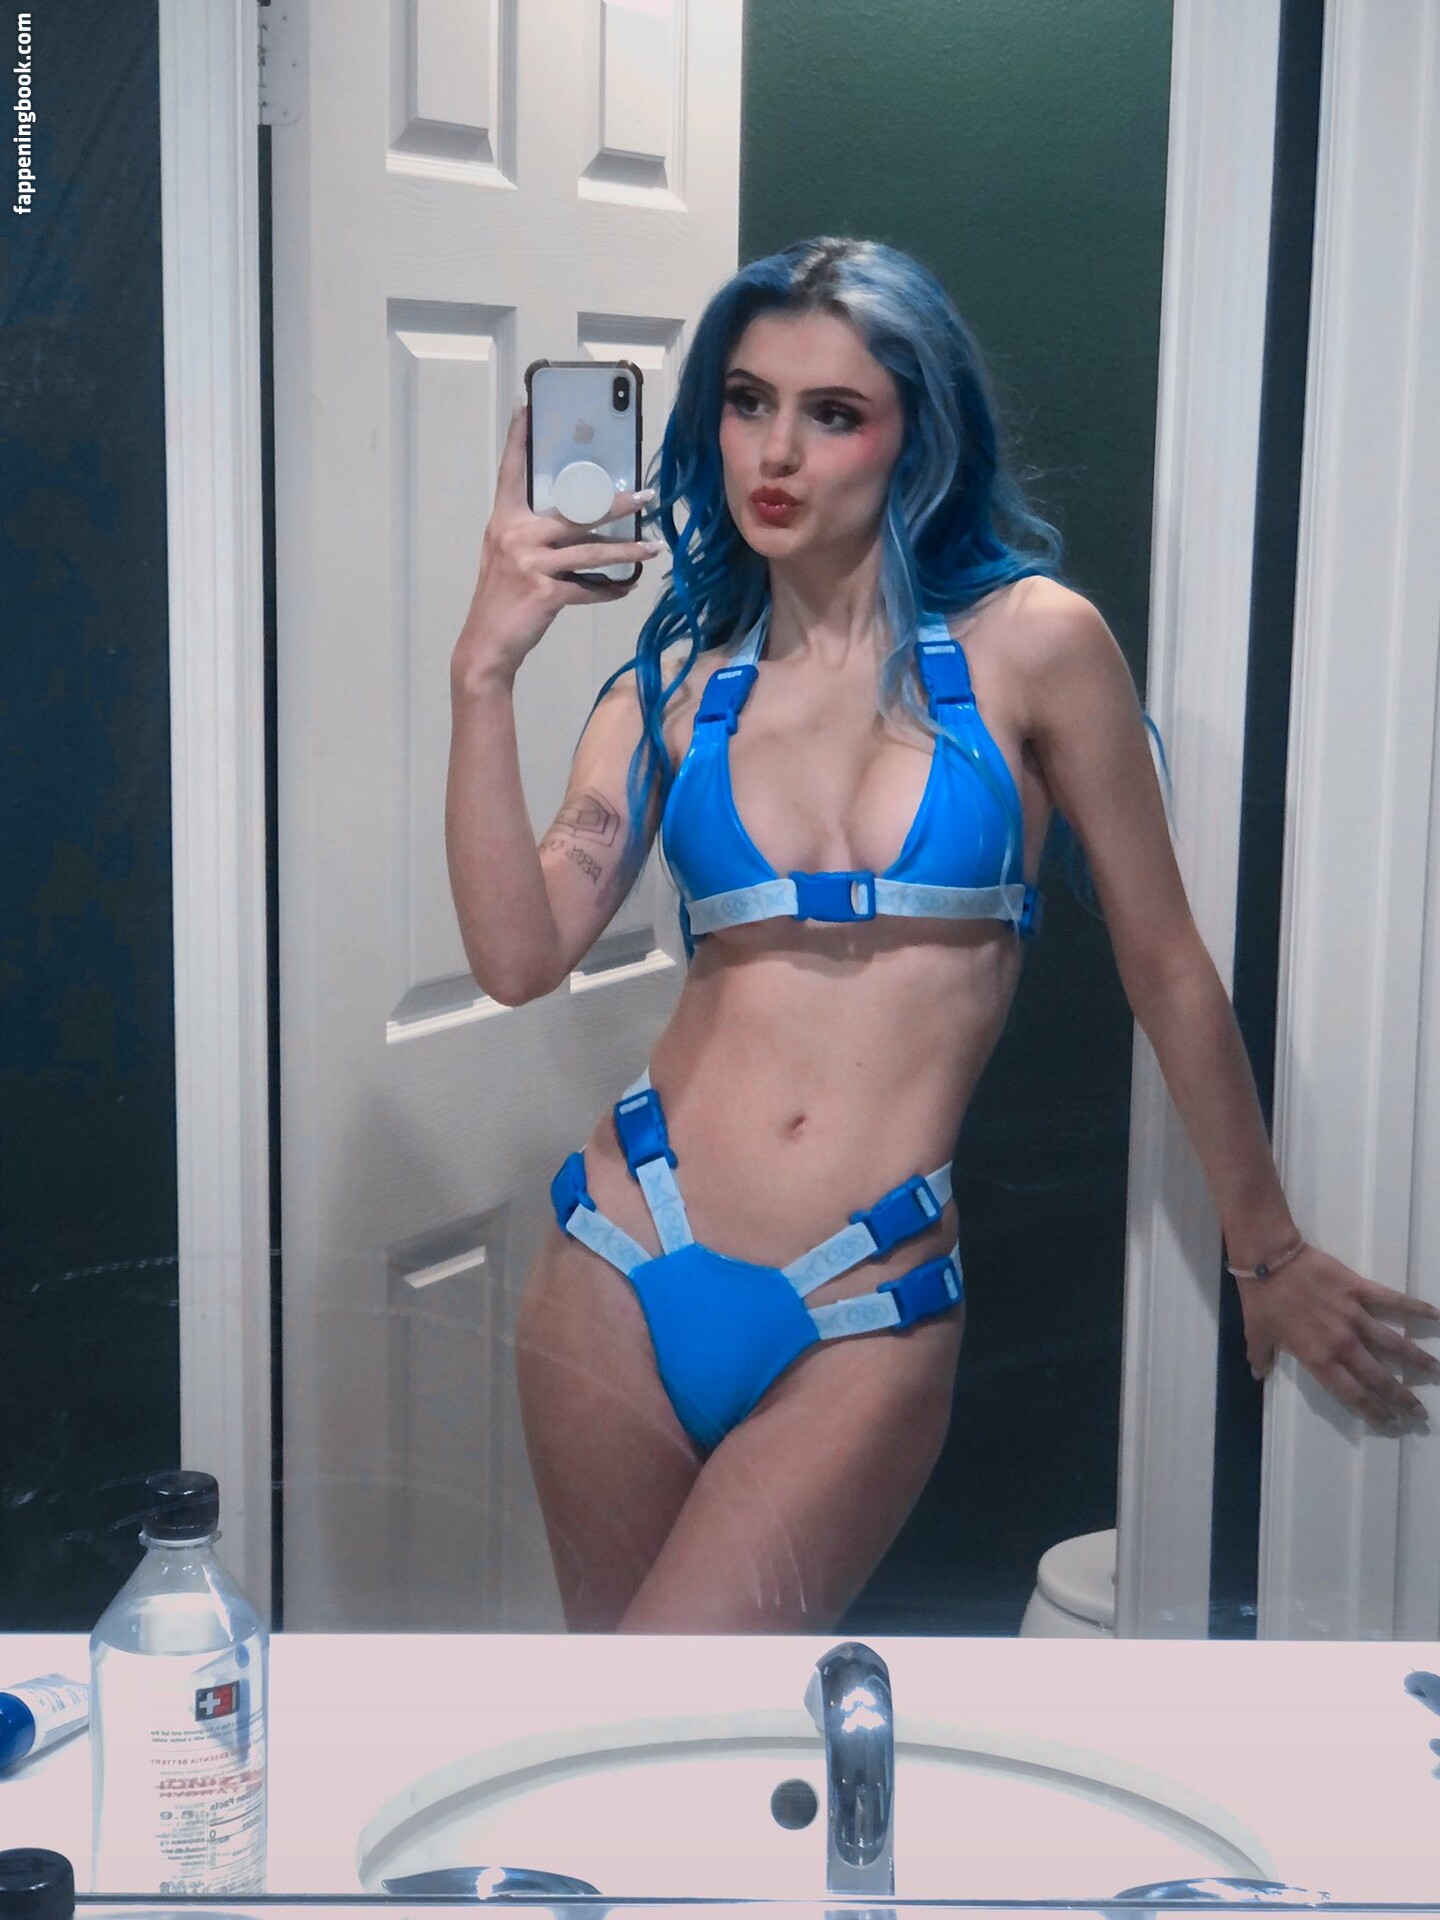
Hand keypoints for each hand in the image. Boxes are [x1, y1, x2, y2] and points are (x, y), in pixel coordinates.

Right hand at [452, 403, 660, 686]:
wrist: (486, 645)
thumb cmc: (502, 600)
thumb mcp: (508, 558)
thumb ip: (534, 536)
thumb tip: (582, 524)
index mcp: (504, 521)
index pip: (511, 472)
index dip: (518, 438)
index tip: (526, 404)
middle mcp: (515, 535)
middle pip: (575, 512)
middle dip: (616, 504)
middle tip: (647, 495)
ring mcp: (530, 564)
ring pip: (591, 551)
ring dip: (627, 550)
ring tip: (653, 547)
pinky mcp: (545, 592)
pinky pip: (588, 588)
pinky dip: (610, 590)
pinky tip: (627, 587)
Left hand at [1238, 1242, 1439, 1431]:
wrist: (1268, 1259)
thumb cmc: (1261, 1300)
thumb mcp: (1255, 1334)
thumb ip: (1260, 1357)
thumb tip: (1257, 1374)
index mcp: (1319, 1359)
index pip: (1352, 1393)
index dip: (1374, 1411)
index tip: (1391, 1422)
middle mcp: (1343, 1343)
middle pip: (1379, 1376)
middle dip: (1402, 1396)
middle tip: (1420, 1411)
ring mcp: (1354, 1316)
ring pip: (1394, 1344)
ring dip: (1417, 1359)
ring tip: (1436, 1370)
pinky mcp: (1360, 1289)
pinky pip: (1393, 1301)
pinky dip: (1416, 1308)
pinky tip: (1436, 1317)